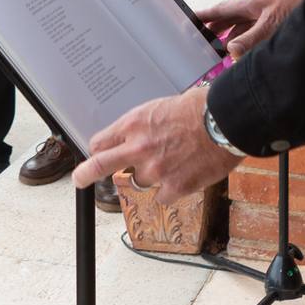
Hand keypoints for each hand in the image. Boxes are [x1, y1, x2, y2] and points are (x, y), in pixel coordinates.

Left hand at [70, 85, 239, 198]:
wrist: (225, 121)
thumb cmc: (199, 108)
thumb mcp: (161, 108)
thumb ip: (144, 128)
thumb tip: (139, 139)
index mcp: (134, 124)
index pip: (101, 143)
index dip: (99, 151)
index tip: (98, 155)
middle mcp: (138, 148)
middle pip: (100, 166)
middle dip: (85, 174)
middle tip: (79, 179)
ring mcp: (155, 171)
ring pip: (141, 182)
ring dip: (152, 177)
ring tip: (174, 163)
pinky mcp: (174, 188)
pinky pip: (163, 196)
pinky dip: (171, 190)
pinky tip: (185, 176)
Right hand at [195, 0, 304, 61]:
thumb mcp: (272, 23)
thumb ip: (251, 39)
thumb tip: (230, 51)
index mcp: (247, 3)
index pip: (219, 11)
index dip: (204, 16)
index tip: (189, 20)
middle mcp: (253, 5)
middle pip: (228, 18)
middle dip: (215, 28)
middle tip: (202, 39)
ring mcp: (265, 9)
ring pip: (243, 23)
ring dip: (232, 34)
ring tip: (223, 46)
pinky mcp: (277, 13)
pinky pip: (256, 26)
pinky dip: (249, 35)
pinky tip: (250, 44)